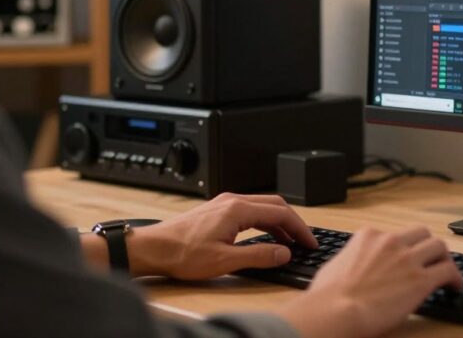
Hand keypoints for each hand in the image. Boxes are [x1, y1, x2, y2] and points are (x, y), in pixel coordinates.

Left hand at [111, 193, 316, 278]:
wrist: (152, 248)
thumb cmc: (182, 254)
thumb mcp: (225, 261)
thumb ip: (259, 255)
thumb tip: (284, 253)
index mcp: (237, 210)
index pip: (281, 213)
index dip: (300, 228)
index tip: (310, 242)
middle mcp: (233, 201)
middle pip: (275, 205)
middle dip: (294, 222)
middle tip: (306, 240)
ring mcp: (224, 203)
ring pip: (263, 206)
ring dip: (280, 222)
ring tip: (290, 241)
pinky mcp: (217, 210)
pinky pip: (250, 210)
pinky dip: (265, 221)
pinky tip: (265, 235)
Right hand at [277, 226, 462, 337]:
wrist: (335, 310)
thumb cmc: (327, 297)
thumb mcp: (335, 266)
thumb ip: (350, 261)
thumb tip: (350, 269)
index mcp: (368, 236)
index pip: (395, 234)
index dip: (403, 247)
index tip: (406, 258)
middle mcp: (390, 241)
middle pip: (421, 234)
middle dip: (428, 246)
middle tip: (431, 260)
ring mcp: (407, 259)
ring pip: (439, 246)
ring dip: (444, 258)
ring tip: (447, 272)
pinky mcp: (421, 280)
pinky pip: (448, 271)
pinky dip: (455, 277)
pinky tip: (455, 286)